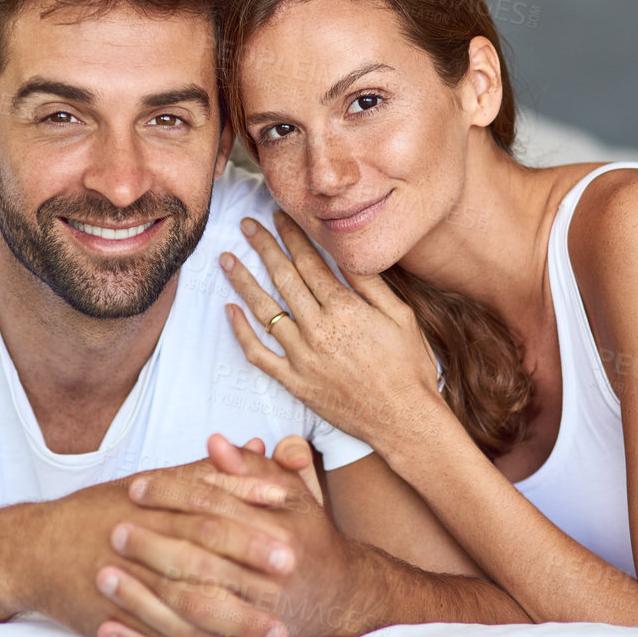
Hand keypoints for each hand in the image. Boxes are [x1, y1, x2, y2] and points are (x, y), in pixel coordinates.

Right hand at [13, 466, 300, 636]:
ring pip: (189, 619)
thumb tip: (253, 449)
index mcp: (151, 514)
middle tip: (294, 589)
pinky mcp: (123, 628)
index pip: (206, 519)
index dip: (250, 530)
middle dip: (249, 582)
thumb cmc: (99, 512)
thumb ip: (206, 472)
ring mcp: (130, 595)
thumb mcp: (151, 485)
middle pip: (201, 569)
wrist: (33, 551)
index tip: (290, 541)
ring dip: (237, 634)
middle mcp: (140, 554)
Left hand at [105, 433, 377, 636]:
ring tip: (104, 577)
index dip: (173, 496)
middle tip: (114, 531)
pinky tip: (110, 629)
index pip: (216, 510)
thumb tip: (214, 443)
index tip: (135, 487)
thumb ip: (251, 469)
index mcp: (280, 537)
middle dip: (152, 547)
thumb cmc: (307, 536)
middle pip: (199, 563)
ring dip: (141, 597)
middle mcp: (270, 582)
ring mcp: (255, 622)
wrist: (339, 595)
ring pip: (189, 612)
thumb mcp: (290, 494)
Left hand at [219, 210, 446, 450]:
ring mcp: (302, 357)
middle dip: (263, 247)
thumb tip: (348, 252)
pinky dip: (241, 331)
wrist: (404, 419)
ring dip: (243, 281)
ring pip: (264, 310)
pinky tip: (230, 311)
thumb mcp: (401, 316)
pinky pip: (258, 353)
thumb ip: (370, 283)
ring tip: (227, 259)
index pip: (310, 261)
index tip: (279, 217)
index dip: (292, 236)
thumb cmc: (409, 367)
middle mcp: (318, 329)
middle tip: (246, 225)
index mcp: (345, 308)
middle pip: (283, 278)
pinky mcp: (294, 381)